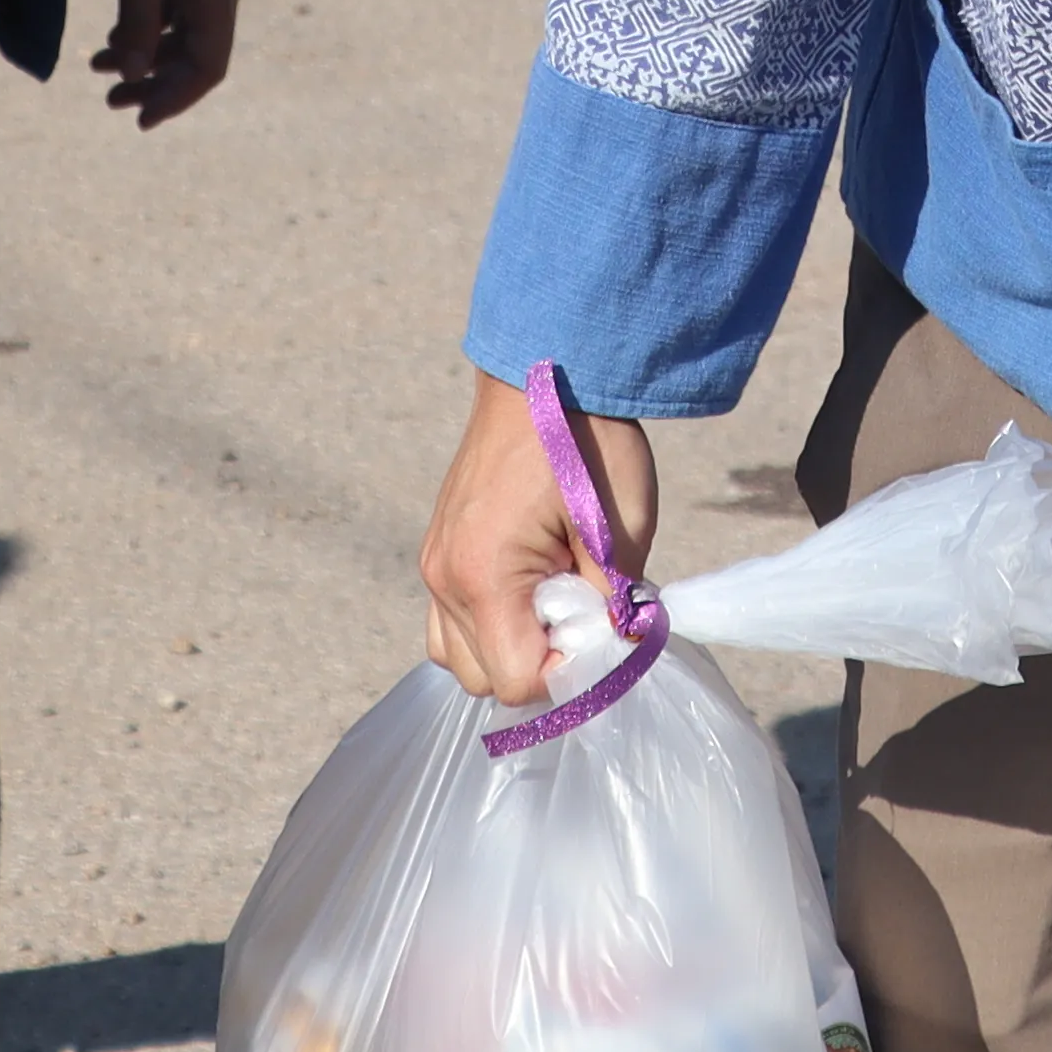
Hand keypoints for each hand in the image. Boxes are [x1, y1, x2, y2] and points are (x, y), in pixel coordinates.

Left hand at [92, 0, 240, 125]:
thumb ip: (139, 25)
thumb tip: (137, 76)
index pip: (207, 68)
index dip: (175, 99)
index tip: (138, 121)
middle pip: (196, 56)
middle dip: (155, 84)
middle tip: (110, 102)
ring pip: (182, 33)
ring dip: (146, 57)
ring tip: (98, 69)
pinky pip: (174, 8)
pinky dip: (146, 27)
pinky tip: (113, 35)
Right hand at [420, 373, 654, 706]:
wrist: (547, 369)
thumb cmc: (589, 445)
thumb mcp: (620, 532)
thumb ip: (612, 606)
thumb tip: (612, 654)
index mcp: (485, 576)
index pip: (516, 682)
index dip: (565, 676)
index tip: (600, 638)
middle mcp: (444, 578)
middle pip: (481, 679)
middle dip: (536, 664)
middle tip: (581, 617)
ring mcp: (432, 564)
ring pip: (457, 656)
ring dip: (507, 648)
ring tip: (555, 602)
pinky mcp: (436, 548)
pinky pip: (448, 620)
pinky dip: (486, 623)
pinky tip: (529, 590)